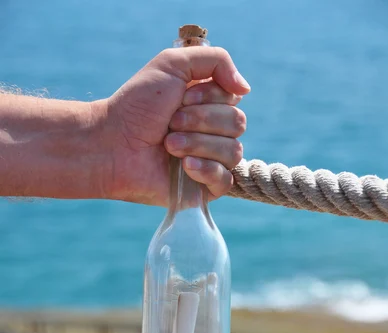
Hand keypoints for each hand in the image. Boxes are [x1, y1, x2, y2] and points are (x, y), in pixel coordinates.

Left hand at [98, 47, 249, 205]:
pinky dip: (206, 170)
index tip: (180, 98)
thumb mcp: (172, 65)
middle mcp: (213, 133)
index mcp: (209, 105)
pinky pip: (226, 180)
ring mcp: (211, 162)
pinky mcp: (204, 189)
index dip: (209, 97)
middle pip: (238, 124)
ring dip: (197, 143)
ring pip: (233, 151)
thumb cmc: (137, 105)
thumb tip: (246, 88)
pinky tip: (184, 167)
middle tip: (170, 123)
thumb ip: (215, 60)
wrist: (113, 144)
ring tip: (168, 145)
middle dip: (200, 120)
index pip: (235, 99)